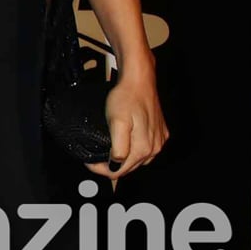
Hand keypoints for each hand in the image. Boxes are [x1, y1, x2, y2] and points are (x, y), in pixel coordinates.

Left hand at [85, 61, 167, 181]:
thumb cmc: (126, 97)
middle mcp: (154, 147)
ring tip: (107, 152)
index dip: (101, 169)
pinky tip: (126, 144)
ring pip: (137, 160)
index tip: (89, 162)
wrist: (139, 78)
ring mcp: (159, 140)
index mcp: (143, 148)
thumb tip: (116, 165)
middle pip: (128, 167)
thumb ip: (119, 148)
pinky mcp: (160, 132)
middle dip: (110, 166)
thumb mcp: (117, 123)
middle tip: (95, 158)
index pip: (119, 171)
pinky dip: (134, 150)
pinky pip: (146, 149)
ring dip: (122, 160)